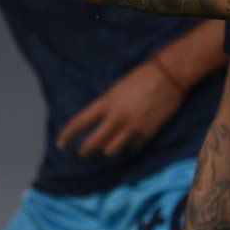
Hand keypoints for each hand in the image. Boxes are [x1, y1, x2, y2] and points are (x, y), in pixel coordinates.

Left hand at [58, 57, 182, 158]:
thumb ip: (106, 106)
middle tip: (83, 154)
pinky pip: (132, 149)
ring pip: (111, 151)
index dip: (67, 135)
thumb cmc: (141, 77)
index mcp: (106, 103)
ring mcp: (132, 127)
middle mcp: (116, 117)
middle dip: (85, 151)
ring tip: (108, 148)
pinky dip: (129, 148)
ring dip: (108, 150)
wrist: (169, 76)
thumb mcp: (116, 89)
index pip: (80, 123)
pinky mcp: (147, 133)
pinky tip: (129, 144)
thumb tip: (97, 121)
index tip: (60, 144)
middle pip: (93, 143)